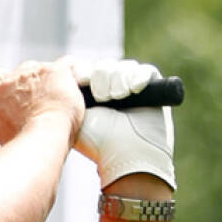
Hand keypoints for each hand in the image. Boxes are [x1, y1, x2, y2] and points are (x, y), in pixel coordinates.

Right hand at [0, 59, 84, 145]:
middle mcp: (11, 83)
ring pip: (46, 68)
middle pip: (20, 71)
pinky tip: (81, 87)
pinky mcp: (56, 71)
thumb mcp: (7, 136)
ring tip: (64, 100)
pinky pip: (70, 65)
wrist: (42, 141)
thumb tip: (19, 128)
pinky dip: (76, 74)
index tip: (8, 89)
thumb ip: (10, 122)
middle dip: (33, 83)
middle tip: (45, 102)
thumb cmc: (27, 145)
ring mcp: (33, 74)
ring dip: (54, 80)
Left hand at [73, 59, 175, 189]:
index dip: (88, 73)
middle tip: (102, 97)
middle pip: (107, 66)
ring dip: (119, 78)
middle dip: (102, 77)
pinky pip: (147, 71)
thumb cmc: (98, 140)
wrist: (126, 154)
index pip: (91, 71)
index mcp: (94, 97)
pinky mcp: (154, 91)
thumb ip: (71, 92)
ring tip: (117, 97)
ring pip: (125, 67)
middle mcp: (114, 92)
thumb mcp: (77, 114)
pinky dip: (138, 77)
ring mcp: (135, 91)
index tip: (83, 82)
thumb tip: (67, 70)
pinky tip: (133, 89)